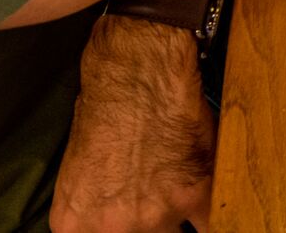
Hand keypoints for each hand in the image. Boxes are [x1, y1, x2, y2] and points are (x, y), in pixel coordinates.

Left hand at [50, 16, 213, 232]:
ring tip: (179, 185)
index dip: (125, 229)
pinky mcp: (194, 194)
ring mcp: (154, 215)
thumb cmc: (104, 103)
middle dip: (149, 221)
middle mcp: (110, 226)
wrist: (139, 68)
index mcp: (73, 222)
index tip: (134, 223)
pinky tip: (209, 201)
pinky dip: (211, 215)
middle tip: (155, 196)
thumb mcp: (77, 166)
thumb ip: (95, 201)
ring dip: (179, 213)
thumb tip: (114, 208)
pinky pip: (210, 223)